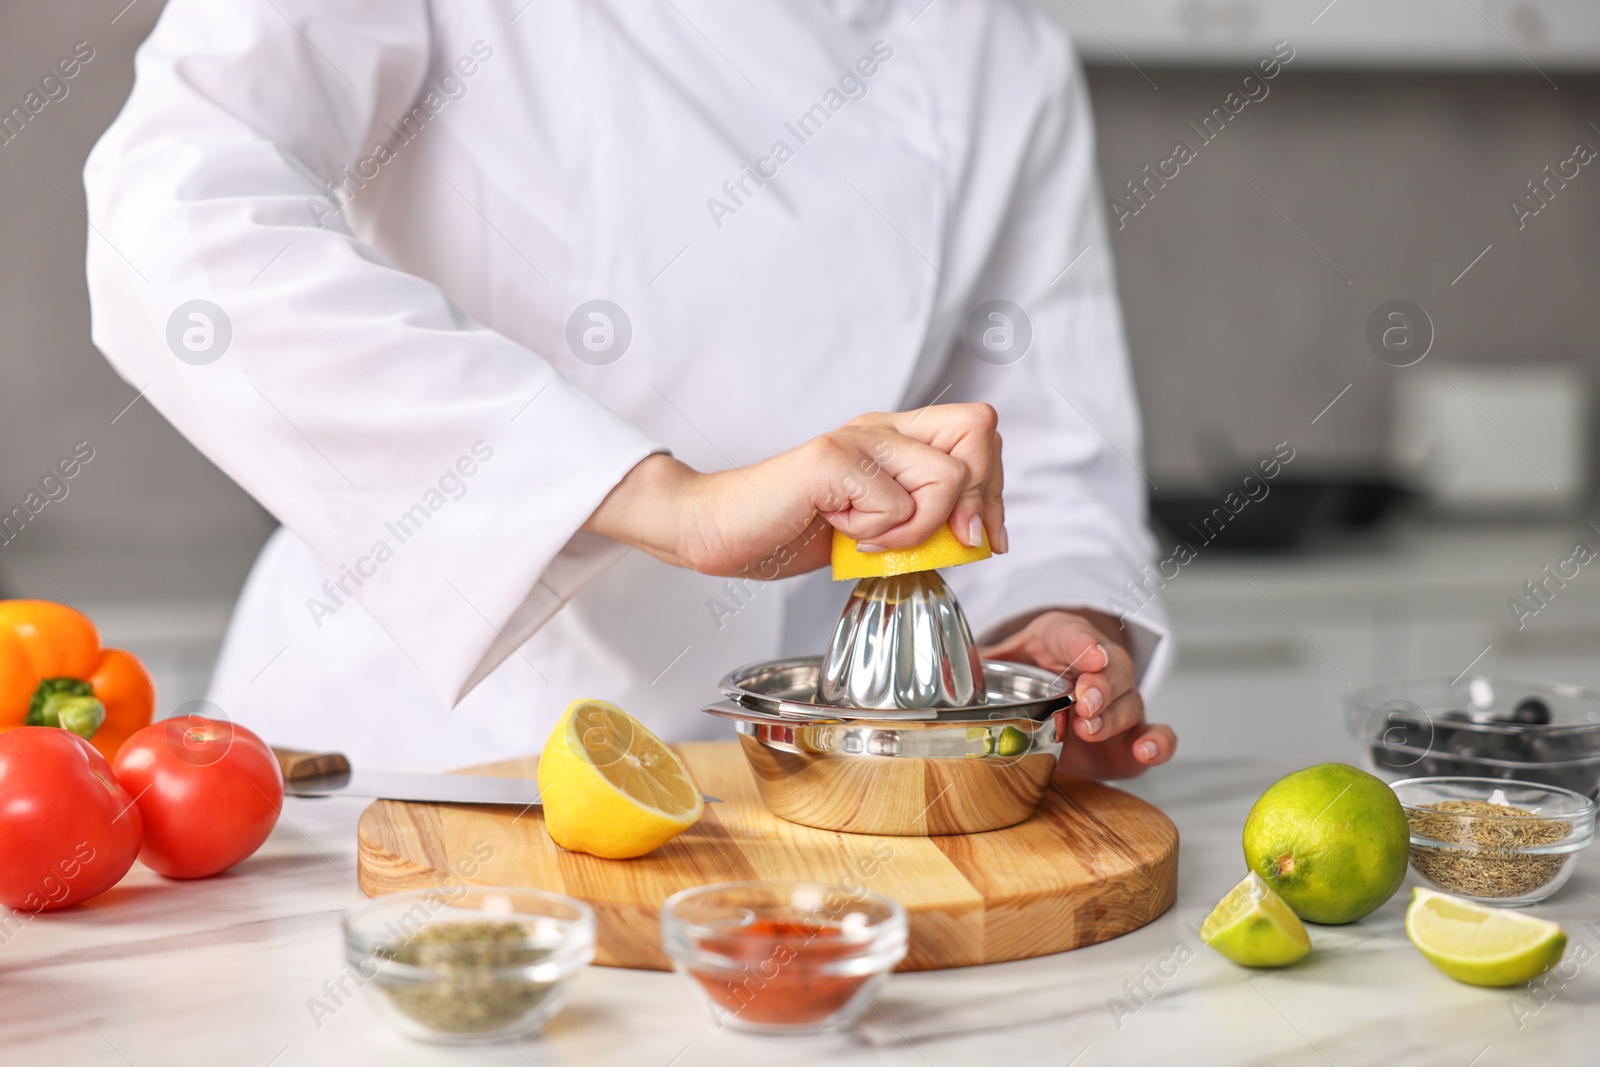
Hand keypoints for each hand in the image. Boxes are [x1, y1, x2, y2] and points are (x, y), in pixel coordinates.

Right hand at [583, 404, 1006, 577]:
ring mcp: (857, 440)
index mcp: (894, 437)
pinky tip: (844, 537)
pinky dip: (880, 537)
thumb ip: (923, 520)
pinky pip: (897, 505)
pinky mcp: (832, 461)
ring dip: (921, 528)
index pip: (980, 431)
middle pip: (979, 432)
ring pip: (947, 477)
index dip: (994, 488)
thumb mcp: (877, 529)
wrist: (718, 530)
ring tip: (874, 540)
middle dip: (978, 501)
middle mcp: (881, 428)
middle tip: (942, 539)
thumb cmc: (788, 529)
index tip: (981, 537)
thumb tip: (978, 535)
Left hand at [980, 609, 1175, 778]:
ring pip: (1131, 700)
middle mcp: (1094, 668)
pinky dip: (1159, 742)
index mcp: (1058, 641)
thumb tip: (939, 676)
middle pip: (1111, 668)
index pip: (1072, 634)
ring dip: (1115, 715)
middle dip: (1100, 685)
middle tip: (1083, 704)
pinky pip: (1156, 734)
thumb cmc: (1021, 675)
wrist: (1049, 697)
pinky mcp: (1130, 736)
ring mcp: (1116, 702)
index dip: (1082, 644)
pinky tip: (1148, 749)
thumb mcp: (995, 663)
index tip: (1089, 656)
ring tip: (1091, 727)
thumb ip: (972, 669)